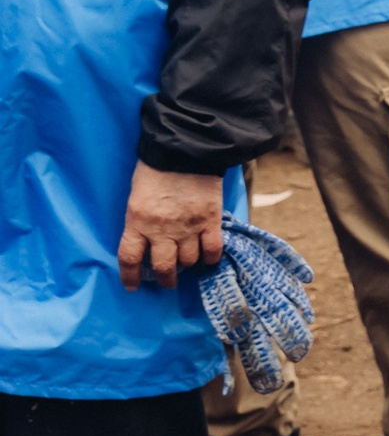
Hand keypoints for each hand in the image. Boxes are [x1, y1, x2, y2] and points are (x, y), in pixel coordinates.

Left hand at [119, 163, 225, 288]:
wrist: (186, 150)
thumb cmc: (156, 170)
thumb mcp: (136, 196)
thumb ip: (140, 219)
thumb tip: (146, 238)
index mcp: (137, 222)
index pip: (129, 259)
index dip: (130, 277)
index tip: (132, 286)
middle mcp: (161, 230)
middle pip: (163, 267)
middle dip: (166, 278)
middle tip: (168, 280)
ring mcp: (188, 226)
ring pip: (189, 260)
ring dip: (188, 264)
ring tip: (188, 261)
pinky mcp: (210, 220)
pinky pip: (212, 249)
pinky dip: (210, 257)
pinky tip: (208, 257)